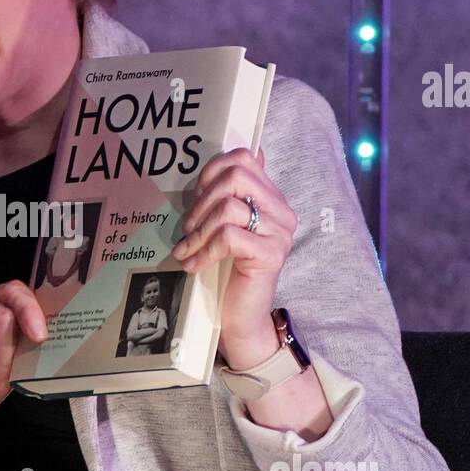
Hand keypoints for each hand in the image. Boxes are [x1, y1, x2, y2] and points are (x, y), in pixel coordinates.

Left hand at [173, 146, 297, 345]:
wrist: (242, 318)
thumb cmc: (229, 272)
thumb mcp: (226, 227)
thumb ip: (231, 195)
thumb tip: (250, 152)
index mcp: (272, 199)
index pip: (243, 158)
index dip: (210, 173)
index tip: (196, 200)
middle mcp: (282, 212)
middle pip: (236, 175)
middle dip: (202, 200)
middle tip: (190, 227)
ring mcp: (279, 233)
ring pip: (228, 207)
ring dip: (198, 230)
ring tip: (188, 248)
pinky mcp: (270, 255)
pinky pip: (228, 236)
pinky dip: (204, 250)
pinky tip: (194, 264)